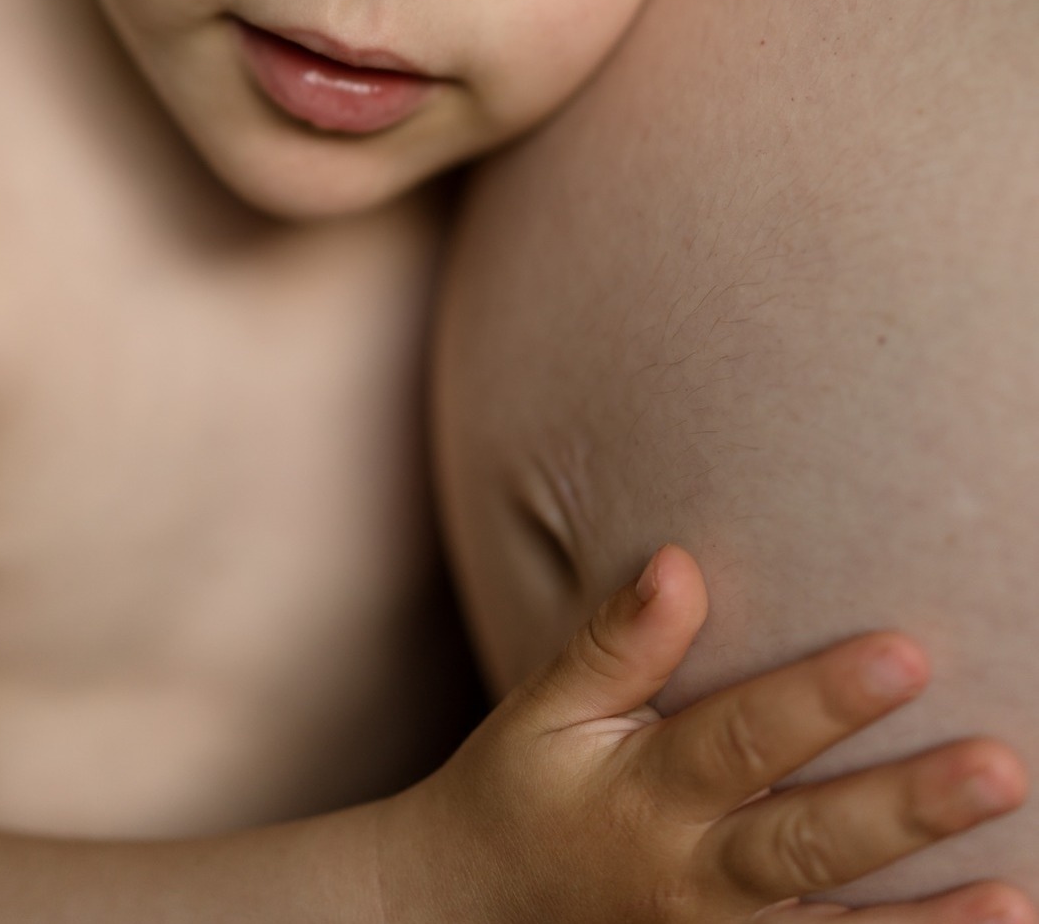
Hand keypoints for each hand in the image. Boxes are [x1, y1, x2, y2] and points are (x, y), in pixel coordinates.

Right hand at [378, 546, 1032, 922]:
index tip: (905, 656)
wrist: (465, 912)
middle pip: (806, 840)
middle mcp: (686, 877)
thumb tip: (678, 561)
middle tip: (998, 767)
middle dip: (904, 810)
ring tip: (1014, 892)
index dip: (820, 699)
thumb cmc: (518, 789)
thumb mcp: (544, 709)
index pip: (743, 739)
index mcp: (640, 793)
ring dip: (927, 920)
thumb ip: (615, 643)